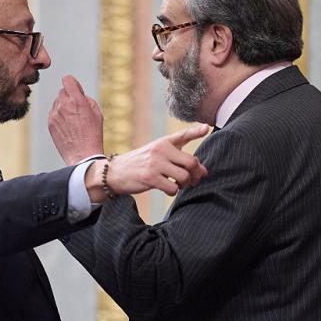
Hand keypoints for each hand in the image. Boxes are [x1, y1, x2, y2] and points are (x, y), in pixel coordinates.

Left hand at [48, 75, 103, 164]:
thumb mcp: (97, 113)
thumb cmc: (93, 134)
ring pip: (57, 103)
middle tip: (78, 109)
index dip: (73, 84)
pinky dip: (59, 116)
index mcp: (77, 100)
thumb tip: (77, 94)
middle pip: (62, 91)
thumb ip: (85, 98)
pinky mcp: (50, 123)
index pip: (67, 80)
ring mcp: (54, 115)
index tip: (77, 92)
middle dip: (69, 97)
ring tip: (73, 121)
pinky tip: (68, 127)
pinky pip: (53, 113)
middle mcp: (63, 105)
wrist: (83, 155)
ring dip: (64, 107)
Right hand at [85, 124, 209, 201]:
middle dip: (195, 175)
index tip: (206, 128)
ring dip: (185, 185)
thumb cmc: (140, 165)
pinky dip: (173, 192)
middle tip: (192, 181)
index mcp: (163, 142)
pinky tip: (166, 189)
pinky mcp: (150, 178)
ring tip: (178, 185)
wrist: (114, 173)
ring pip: (184, 176)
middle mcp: (161, 150)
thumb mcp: (157, 155)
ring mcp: (155, 163)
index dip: (196, 132)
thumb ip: (179, 160)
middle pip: (191, 162)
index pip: (183, 135)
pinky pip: (173, 188)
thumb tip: (203, 171)